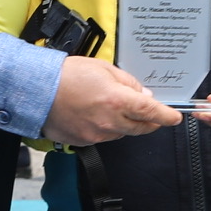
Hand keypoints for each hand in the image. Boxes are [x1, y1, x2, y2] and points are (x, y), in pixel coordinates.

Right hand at [42, 55, 177, 146]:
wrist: (35, 90)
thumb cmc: (66, 75)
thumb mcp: (103, 68)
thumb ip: (127, 83)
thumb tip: (143, 95)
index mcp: (116, 100)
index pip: (151, 113)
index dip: (166, 116)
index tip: (175, 118)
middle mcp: (109, 121)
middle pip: (141, 128)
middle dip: (149, 122)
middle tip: (150, 113)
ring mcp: (96, 134)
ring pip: (123, 133)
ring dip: (126, 124)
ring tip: (112, 107)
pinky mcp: (84, 142)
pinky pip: (104, 137)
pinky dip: (107, 128)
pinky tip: (95, 115)